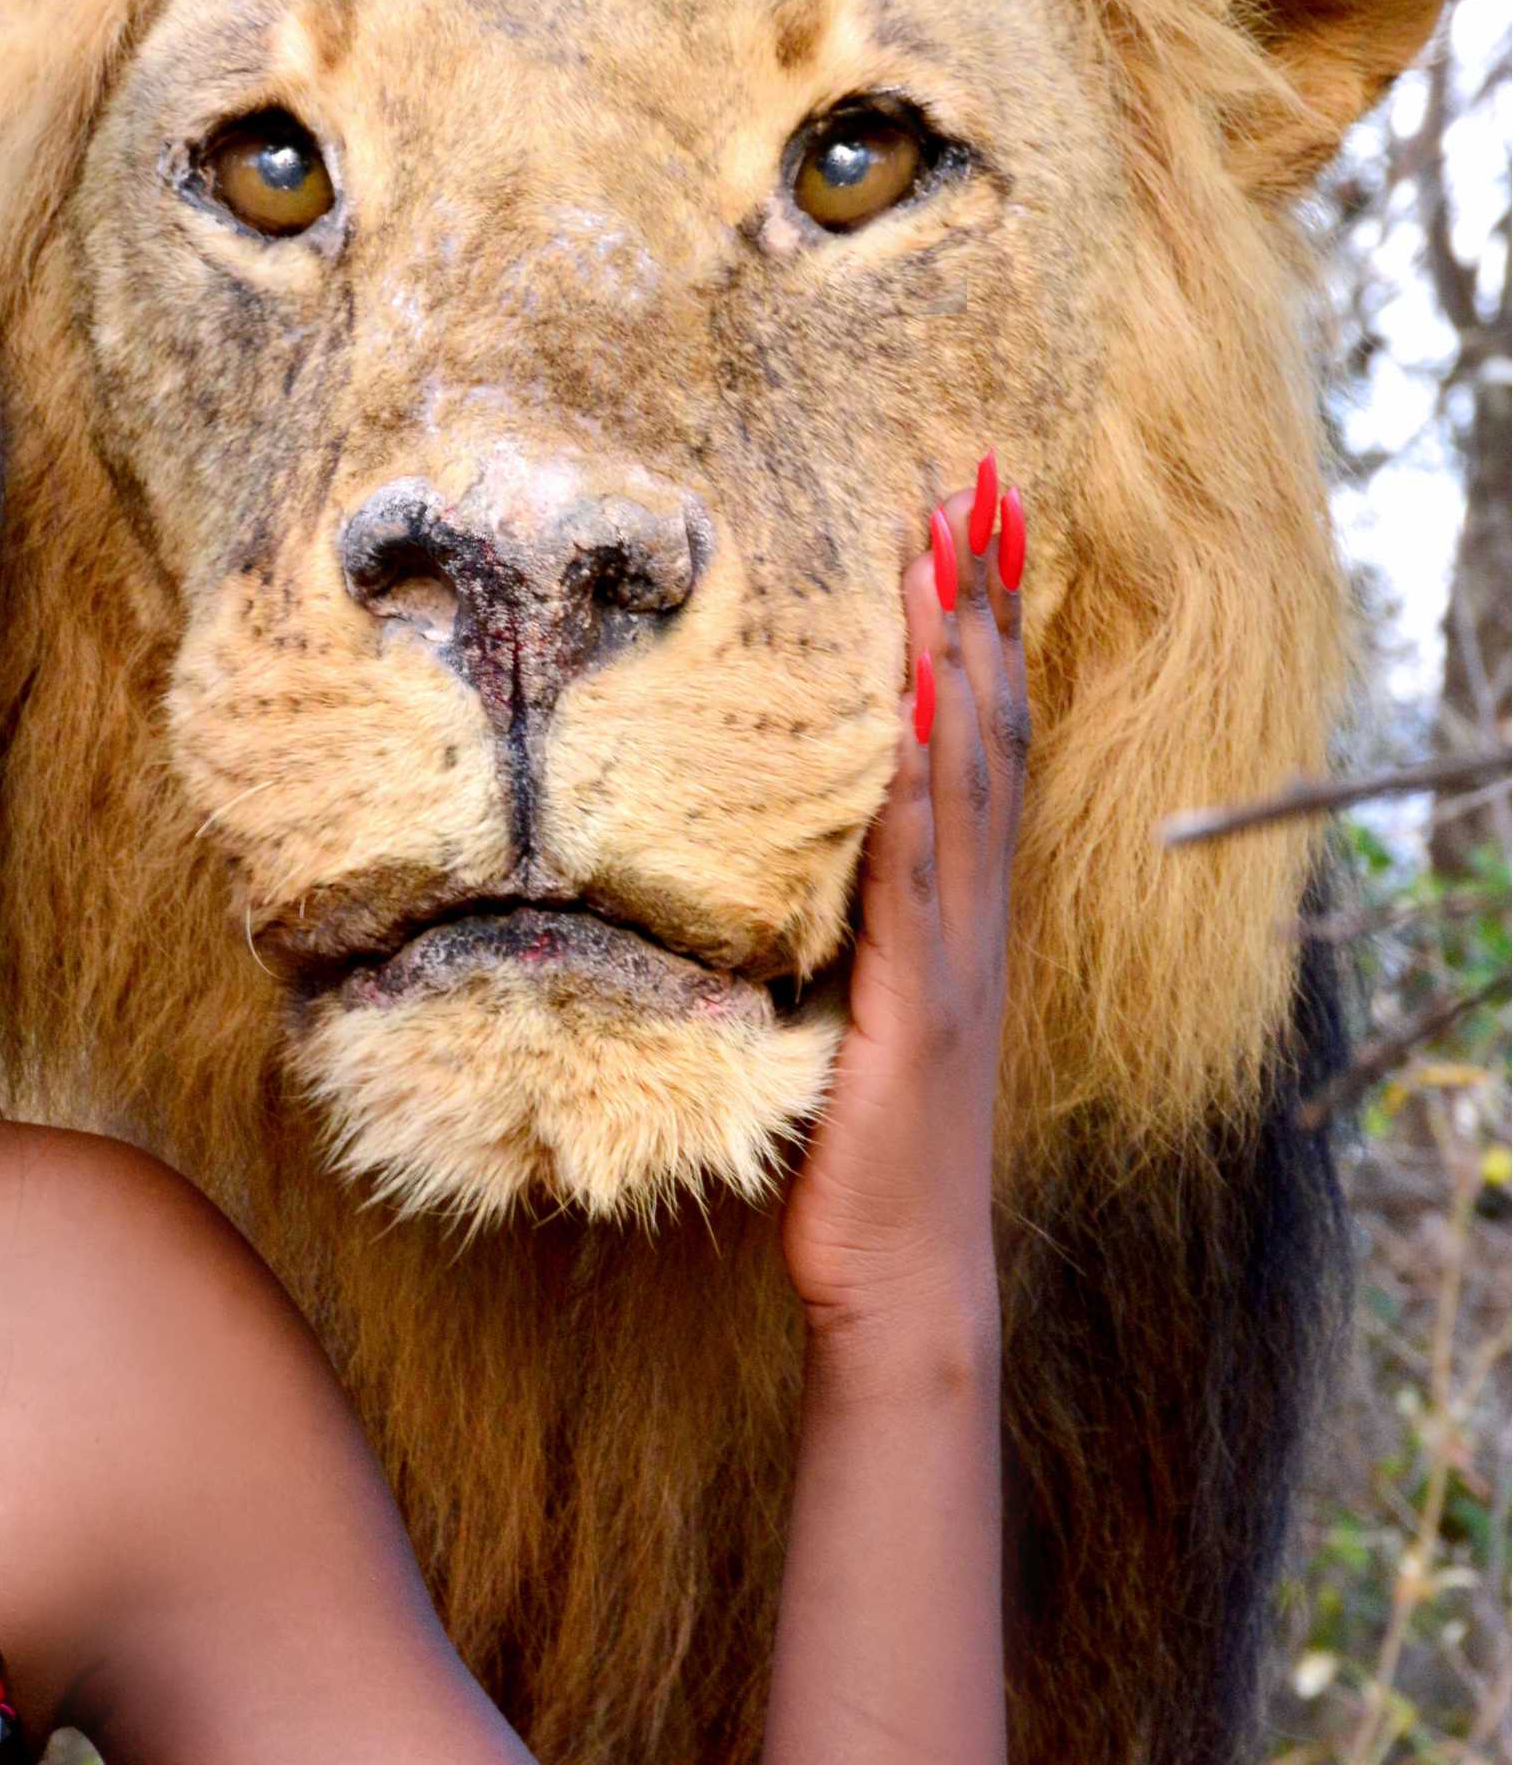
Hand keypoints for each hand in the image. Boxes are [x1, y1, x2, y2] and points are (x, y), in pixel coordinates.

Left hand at [779, 459, 1028, 1348]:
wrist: (900, 1277)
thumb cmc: (862, 1169)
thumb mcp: (846, 1028)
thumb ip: (833, 947)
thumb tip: (777, 875)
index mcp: (955, 922)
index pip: (976, 747)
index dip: (980, 638)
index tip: (973, 533)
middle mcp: (971, 923)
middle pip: (987, 732)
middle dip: (983, 606)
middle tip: (974, 486)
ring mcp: (953, 962)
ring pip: (964, 782)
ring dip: (953, 664)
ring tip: (942, 555)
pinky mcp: (915, 1010)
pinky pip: (917, 880)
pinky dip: (920, 794)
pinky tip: (907, 719)